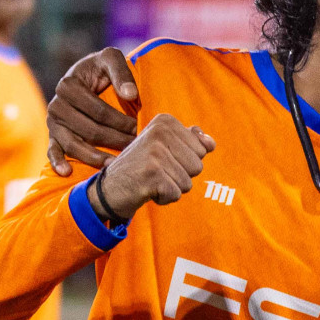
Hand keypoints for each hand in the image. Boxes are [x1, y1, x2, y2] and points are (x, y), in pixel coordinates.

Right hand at [48, 48, 140, 175]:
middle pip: (88, 130)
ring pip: (73, 144)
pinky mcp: (52, 135)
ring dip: (94, 157)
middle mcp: (56, 105)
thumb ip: (121, 73)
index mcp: (68, 85)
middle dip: (115, 140)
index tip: (140, 128)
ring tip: (114, 165)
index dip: (121, 121)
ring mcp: (53, 122)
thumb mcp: (111, 59)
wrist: (86, 75)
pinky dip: (57, 162)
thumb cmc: (101, 68)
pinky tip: (67, 172)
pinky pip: (52, 151)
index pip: (98, 111)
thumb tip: (131, 94)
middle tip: (136, 148)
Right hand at [93, 114, 215, 220]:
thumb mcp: (166, 148)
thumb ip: (192, 141)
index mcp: (165, 121)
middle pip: (198, 166)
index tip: (163, 160)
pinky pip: (176, 194)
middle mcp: (159, 132)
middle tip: (156, 172)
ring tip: (152, 180)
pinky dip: (164, 198)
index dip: (185, 162)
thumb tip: (210, 143)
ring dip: (172, 188)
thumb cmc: (143, 167)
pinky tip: (147, 190)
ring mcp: (154, 153)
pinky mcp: (151, 174)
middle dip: (181, 176)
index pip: (202, 150)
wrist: (108, 189)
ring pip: (188, 182)